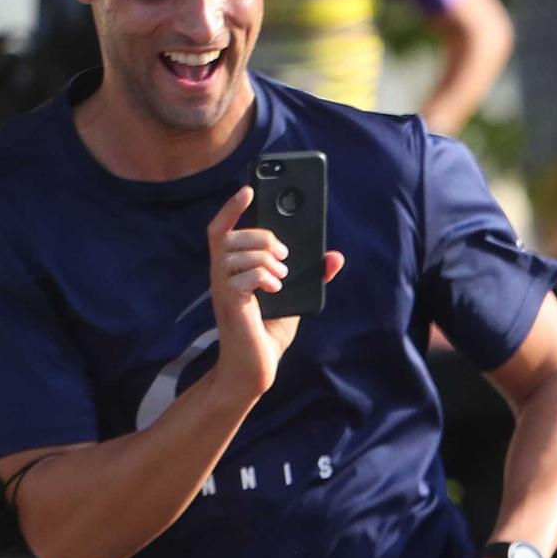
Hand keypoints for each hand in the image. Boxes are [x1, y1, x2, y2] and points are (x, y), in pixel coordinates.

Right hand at [206, 187, 344, 398]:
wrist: (256, 368)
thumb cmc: (268, 332)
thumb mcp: (295, 298)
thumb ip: (310, 276)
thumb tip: (334, 256)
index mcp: (233, 269)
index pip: (222, 229)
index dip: (232, 207)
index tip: (250, 188)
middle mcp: (222, 276)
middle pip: (229, 236)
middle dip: (262, 237)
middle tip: (284, 255)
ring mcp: (223, 290)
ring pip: (235, 253)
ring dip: (265, 258)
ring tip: (281, 276)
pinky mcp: (229, 306)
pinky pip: (242, 277)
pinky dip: (263, 276)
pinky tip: (276, 288)